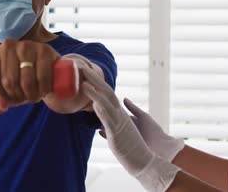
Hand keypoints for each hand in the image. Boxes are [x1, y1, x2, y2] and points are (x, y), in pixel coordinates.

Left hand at [0, 39, 59, 114]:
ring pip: (26, 81)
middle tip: (24, 98)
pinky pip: (42, 77)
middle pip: (9, 81)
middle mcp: (8, 46)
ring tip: (34, 96)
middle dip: (18, 96)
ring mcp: (27, 45)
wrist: (48, 71)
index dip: (1, 96)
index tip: (9, 99)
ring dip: (32, 95)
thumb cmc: (21, 83)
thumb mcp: (5, 95)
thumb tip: (1, 105)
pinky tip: (44, 91)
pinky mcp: (44, 50)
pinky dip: (44, 90)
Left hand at [81, 68, 179, 191]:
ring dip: (94, 92)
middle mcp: (119, 114)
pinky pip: (109, 120)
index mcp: (118, 113)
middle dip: (94, 79)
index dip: (96, 82)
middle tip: (83, 67)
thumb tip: (100, 128)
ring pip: (106, 103)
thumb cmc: (130, 148)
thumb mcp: (116, 135)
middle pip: (106, 92)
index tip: (86, 72)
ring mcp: (119, 122)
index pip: (106, 94)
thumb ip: (109, 127)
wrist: (143, 160)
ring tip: (83, 81)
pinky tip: (95, 103)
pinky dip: (102, 111)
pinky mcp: (117, 133)